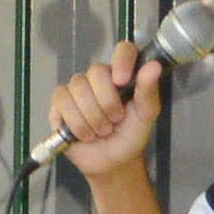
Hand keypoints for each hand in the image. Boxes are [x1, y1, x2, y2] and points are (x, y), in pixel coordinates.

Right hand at [48, 42, 164, 179]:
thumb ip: (149, 91)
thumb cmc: (130, 135)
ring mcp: (77, 90)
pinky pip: (62, 103)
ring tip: (101, 131)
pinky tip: (84, 134)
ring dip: (92, 117)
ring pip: (78, 88)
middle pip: (96, 71)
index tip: (122, 81)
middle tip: (115, 120)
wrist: (112, 163)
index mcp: (122, 74)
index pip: (122, 50)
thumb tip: (153, 66)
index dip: (121, 61)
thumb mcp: (146, 115)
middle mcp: (98, 78)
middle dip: (107, 102)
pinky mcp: (59, 104)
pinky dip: (76, 123)